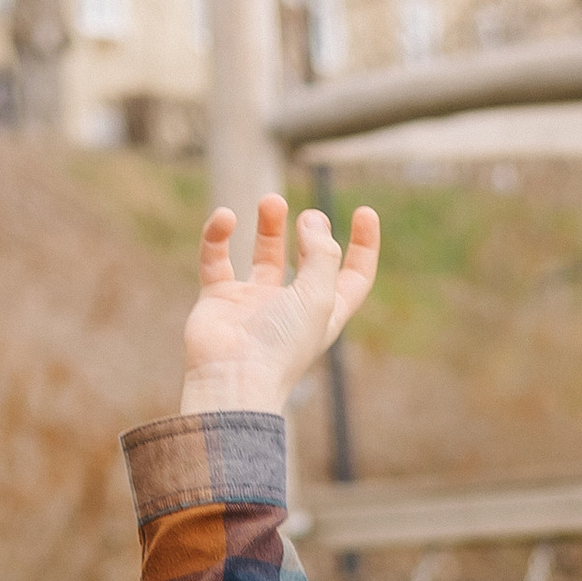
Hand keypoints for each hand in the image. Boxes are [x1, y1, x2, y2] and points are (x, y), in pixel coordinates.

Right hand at [180, 196, 379, 415]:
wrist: (231, 379)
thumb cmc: (280, 346)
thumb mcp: (317, 297)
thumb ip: (321, 253)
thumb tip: (313, 218)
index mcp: (324, 313)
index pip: (352, 277)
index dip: (363, 247)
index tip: (364, 212)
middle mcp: (290, 307)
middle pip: (307, 260)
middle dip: (310, 232)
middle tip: (308, 215)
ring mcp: (253, 302)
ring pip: (264, 254)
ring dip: (269, 224)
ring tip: (271, 201)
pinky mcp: (218, 299)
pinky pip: (216, 259)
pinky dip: (218, 235)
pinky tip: (226, 217)